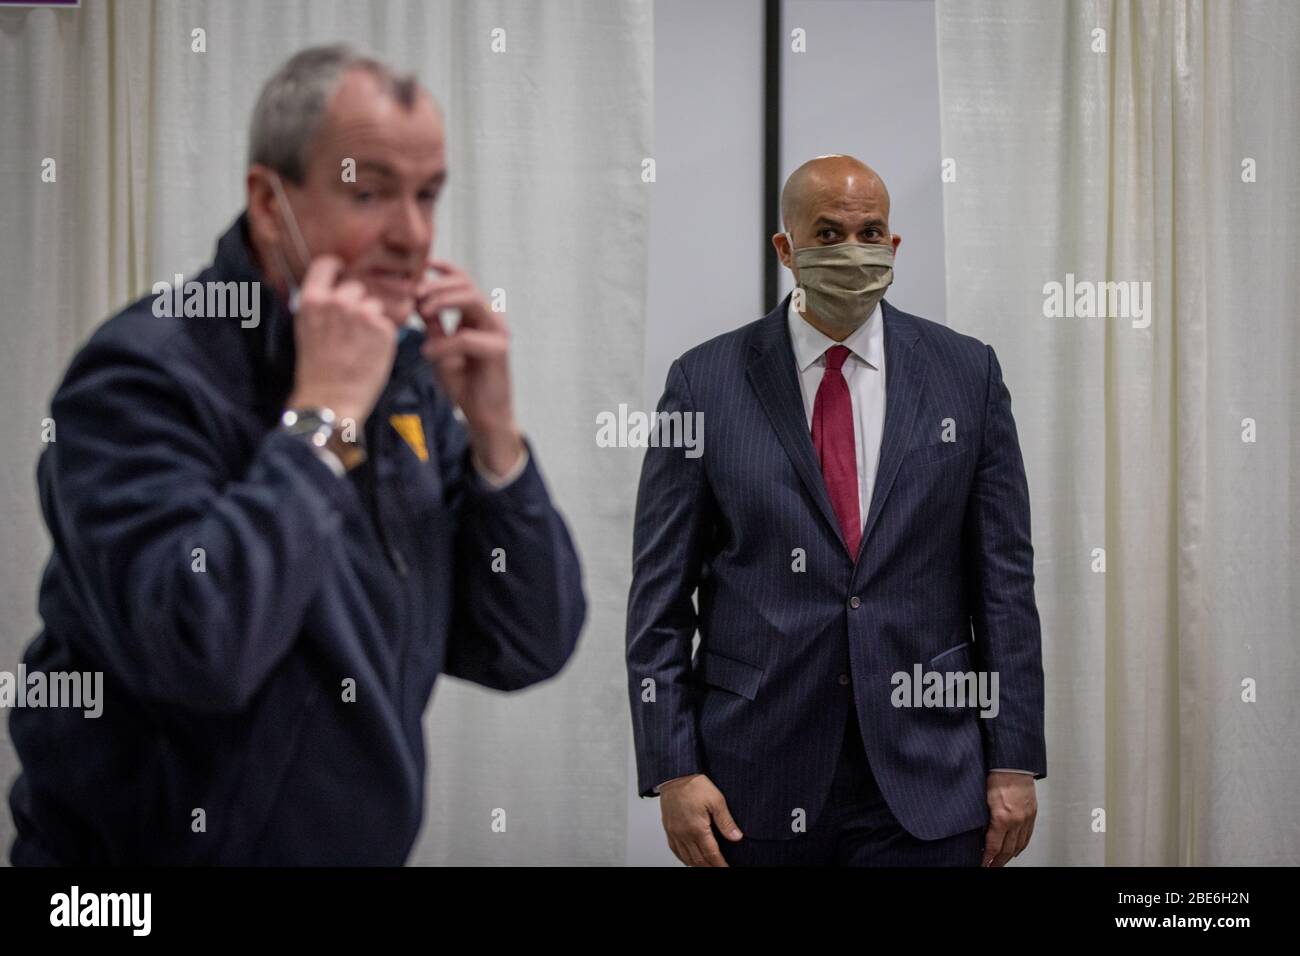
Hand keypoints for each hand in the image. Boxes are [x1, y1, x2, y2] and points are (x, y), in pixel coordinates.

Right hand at [286, 255, 396, 429]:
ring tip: (359, 345)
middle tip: (350, 330)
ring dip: (372, 320)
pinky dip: (382, 336)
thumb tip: (337, 285)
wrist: (330, 400)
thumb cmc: (317, 367)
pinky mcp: (384, 330)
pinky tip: (370, 353)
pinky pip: (387, 324)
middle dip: (356, 304)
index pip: (327, 263)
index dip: (337, 268)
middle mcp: (338, 302)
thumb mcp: (306, 328)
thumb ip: (321, 304)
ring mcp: (363, 315)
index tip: (342, 275)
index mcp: (313, 299)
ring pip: (374, 306)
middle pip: (356, 287)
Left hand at [415, 257, 521, 475]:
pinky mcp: (499, 349)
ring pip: (472, 300)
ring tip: (422, 312)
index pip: (464, 280)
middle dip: (437, 285)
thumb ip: (432, 325)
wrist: (482, 414)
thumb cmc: (463, 382)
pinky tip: (428, 353)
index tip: (423, 265)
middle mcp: (491, 319)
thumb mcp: (439, 347)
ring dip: (443, 301)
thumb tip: (414, 299)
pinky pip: (467, 337)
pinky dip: (444, 343)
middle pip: (466, 284)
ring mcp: (498, 331)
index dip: (445, 268)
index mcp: (477, 315)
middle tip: (414, 293)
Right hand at [659, 773, 743, 866]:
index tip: (726, 869)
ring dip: (697, 865)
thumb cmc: (694, 785)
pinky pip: (675, 850)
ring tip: (707, 867)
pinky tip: (689, 860)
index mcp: (697, 828)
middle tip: (719, 869)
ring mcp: (675, 832)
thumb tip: (736, 837)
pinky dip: (684, 859)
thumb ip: (726, 821)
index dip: (720, 865)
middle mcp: (684, 833)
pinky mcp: (669, 829)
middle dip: (710, 867)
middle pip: (698, 860)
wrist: (674, 775)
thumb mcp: (716, 800)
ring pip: (686, 857)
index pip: (711, 854)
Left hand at [982, 772, 1036, 865]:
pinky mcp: (1032, 814)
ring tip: (1001, 862)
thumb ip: (981, 818)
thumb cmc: (995, 775)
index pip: (994, 846)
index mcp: (1002, 817)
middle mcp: (1016, 820)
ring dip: (1009, 856)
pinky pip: (1027, 836)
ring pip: (1019, 845)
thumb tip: (977, 832)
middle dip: (998, 861)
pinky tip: (1016, 850)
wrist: (1013, 763)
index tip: (982, 864)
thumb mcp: (981, 798)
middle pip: (1007, 849)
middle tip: (990, 867)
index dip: (987, 858)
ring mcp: (1026, 818)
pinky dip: (1021, 846)